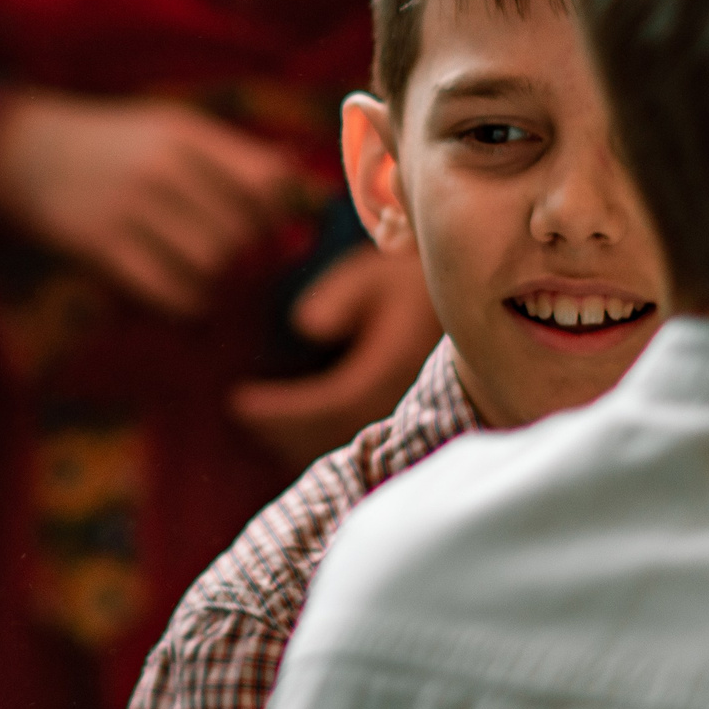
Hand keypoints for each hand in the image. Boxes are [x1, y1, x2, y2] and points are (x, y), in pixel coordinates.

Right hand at [0, 91, 302, 315]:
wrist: (20, 150)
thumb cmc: (108, 145)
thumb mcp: (168, 129)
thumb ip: (231, 157)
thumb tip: (301, 192)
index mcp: (186, 134)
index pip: (268, 182)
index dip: (281, 215)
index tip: (270, 229)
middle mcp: (164, 167)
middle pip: (245, 231)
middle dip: (251, 258)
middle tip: (241, 266)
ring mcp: (131, 208)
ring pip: (214, 265)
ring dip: (222, 284)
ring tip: (212, 282)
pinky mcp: (102, 246)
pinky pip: (171, 291)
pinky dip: (189, 303)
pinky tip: (184, 296)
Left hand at [230, 244, 442, 468]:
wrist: (470, 287)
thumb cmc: (413, 272)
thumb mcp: (376, 270)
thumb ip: (342, 295)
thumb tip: (305, 326)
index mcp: (396, 362)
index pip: (333, 403)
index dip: (284, 411)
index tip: (239, 402)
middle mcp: (404, 393)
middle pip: (338, 432)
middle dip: (285, 429)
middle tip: (240, 412)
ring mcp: (409, 405)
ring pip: (349, 438)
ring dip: (299, 438)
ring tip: (257, 419)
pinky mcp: (407, 408)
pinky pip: (358, 432)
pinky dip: (320, 435)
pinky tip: (290, 426)